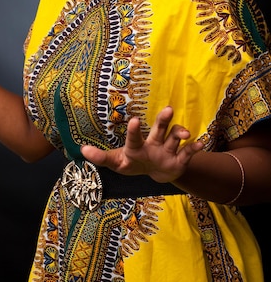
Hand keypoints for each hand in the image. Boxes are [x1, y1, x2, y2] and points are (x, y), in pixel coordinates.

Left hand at [81, 106, 203, 183]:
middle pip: (159, 129)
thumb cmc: (133, 163)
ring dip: (180, 133)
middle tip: (168, 109)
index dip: (134, 130)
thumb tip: (81, 150)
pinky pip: (188, 153)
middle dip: (163, 120)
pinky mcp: (179, 160)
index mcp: (137, 145)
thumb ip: (101, 157)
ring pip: (174, 138)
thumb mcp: (117, 163)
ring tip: (184, 132)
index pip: (134, 137)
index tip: (134, 120)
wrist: (156, 172)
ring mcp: (167, 150)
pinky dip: (195, 148)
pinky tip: (201, 142)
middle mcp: (154, 143)